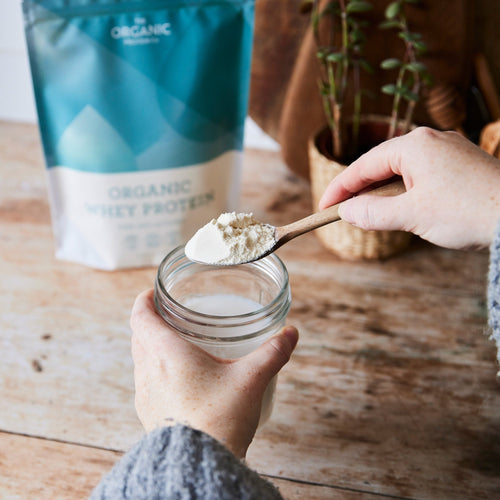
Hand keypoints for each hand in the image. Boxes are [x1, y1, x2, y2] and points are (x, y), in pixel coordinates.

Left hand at [130, 289, 298, 457]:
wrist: (200, 464)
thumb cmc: (219, 419)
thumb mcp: (251, 379)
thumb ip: (273, 352)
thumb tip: (290, 334)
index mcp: (166, 353)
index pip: (140, 316)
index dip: (144, 300)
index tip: (152, 292)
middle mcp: (149, 371)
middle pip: (138, 336)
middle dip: (151, 321)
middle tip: (169, 314)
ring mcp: (146, 396)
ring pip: (141, 360)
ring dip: (152, 347)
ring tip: (176, 345)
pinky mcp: (150, 416)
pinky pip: (147, 384)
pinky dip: (156, 372)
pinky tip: (180, 381)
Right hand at [319, 127, 499, 249]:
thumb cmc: (469, 213)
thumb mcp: (412, 216)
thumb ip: (373, 213)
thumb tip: (347, 211)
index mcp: (414, 146)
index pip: (363, 166)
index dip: (340, 188)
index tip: (324, 207)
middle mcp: (430, 140)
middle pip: (381, 163)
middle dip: (360, 188)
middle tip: (343, 211)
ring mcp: (447, 149)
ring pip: (401, 169)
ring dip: (382, 190)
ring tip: (370, 212)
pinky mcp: (460, 163)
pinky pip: (420, 173)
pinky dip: (403, 189)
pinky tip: (401, 205)